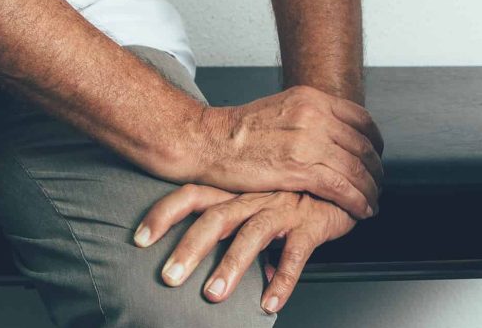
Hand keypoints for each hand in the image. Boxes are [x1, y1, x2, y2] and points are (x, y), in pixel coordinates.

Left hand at [134, 185, 355, 313]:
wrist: (342, 179)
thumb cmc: (293, 192)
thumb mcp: (256, 202)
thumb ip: (233, 226)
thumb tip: (213, 260)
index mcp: (236, 191)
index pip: (192, 196)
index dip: (163, 214)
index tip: (139, 238)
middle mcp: (254, 197)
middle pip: (215, 219)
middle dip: (189, 249)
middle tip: (169, 277)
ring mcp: (282, 209)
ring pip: (252, 236)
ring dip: (231, 267)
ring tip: (213, 294)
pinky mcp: (310, 224)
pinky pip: (296, 254)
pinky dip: (283, 280)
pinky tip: (270, 303)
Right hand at [189, 86, 383, 218]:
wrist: (207, 140)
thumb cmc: (238, 131)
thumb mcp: (280, 109)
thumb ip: (308, 116)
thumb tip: (330, 131)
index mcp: (311, 98)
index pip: (361, 118)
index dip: (376, 141)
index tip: (376, 156)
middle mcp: (314, 116)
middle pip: (363, 146)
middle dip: (376, 170)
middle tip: (377, 184)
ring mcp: (308, 142)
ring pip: (356, 169)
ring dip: (370, 190)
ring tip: (372, 202)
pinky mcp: (298, 169)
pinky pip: (341, 187)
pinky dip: (356, 201)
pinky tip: (361, 210)